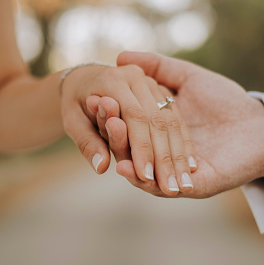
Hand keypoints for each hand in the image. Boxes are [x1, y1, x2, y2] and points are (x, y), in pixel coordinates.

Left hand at [60, 64, 196, 195]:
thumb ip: (87, 143)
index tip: (147, 178)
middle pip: (156, 120)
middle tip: (169, 188)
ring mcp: (152, 82)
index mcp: (113, 79)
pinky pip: (177, 118)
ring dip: (178, 154)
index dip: (142, 149)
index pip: (134, 118)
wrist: (85, 78)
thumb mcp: (72, 121)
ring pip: (171, 120)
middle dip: (163, 157)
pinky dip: (184, 143)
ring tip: (182, 185)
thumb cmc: (75, 103)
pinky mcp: (162, 90)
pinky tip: (189, 167)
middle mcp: (136, 77)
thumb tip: (101, 167)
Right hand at [107, 52, 263, 197]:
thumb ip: (159, 68)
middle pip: (132, 150)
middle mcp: (165, 154)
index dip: (114, 115)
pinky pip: (164, 187)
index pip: (131, 126)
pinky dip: (143, 180)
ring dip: (124, 157)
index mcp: (160, 131)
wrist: (261, 123)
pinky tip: (126, 168)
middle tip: (101, 121)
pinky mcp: (195, 185)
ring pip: (143, 172)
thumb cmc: (227, 100)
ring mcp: (178, 172)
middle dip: (115, 137)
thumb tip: (122, 55)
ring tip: (109, 141)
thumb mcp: (188, 78)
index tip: (97, 101)